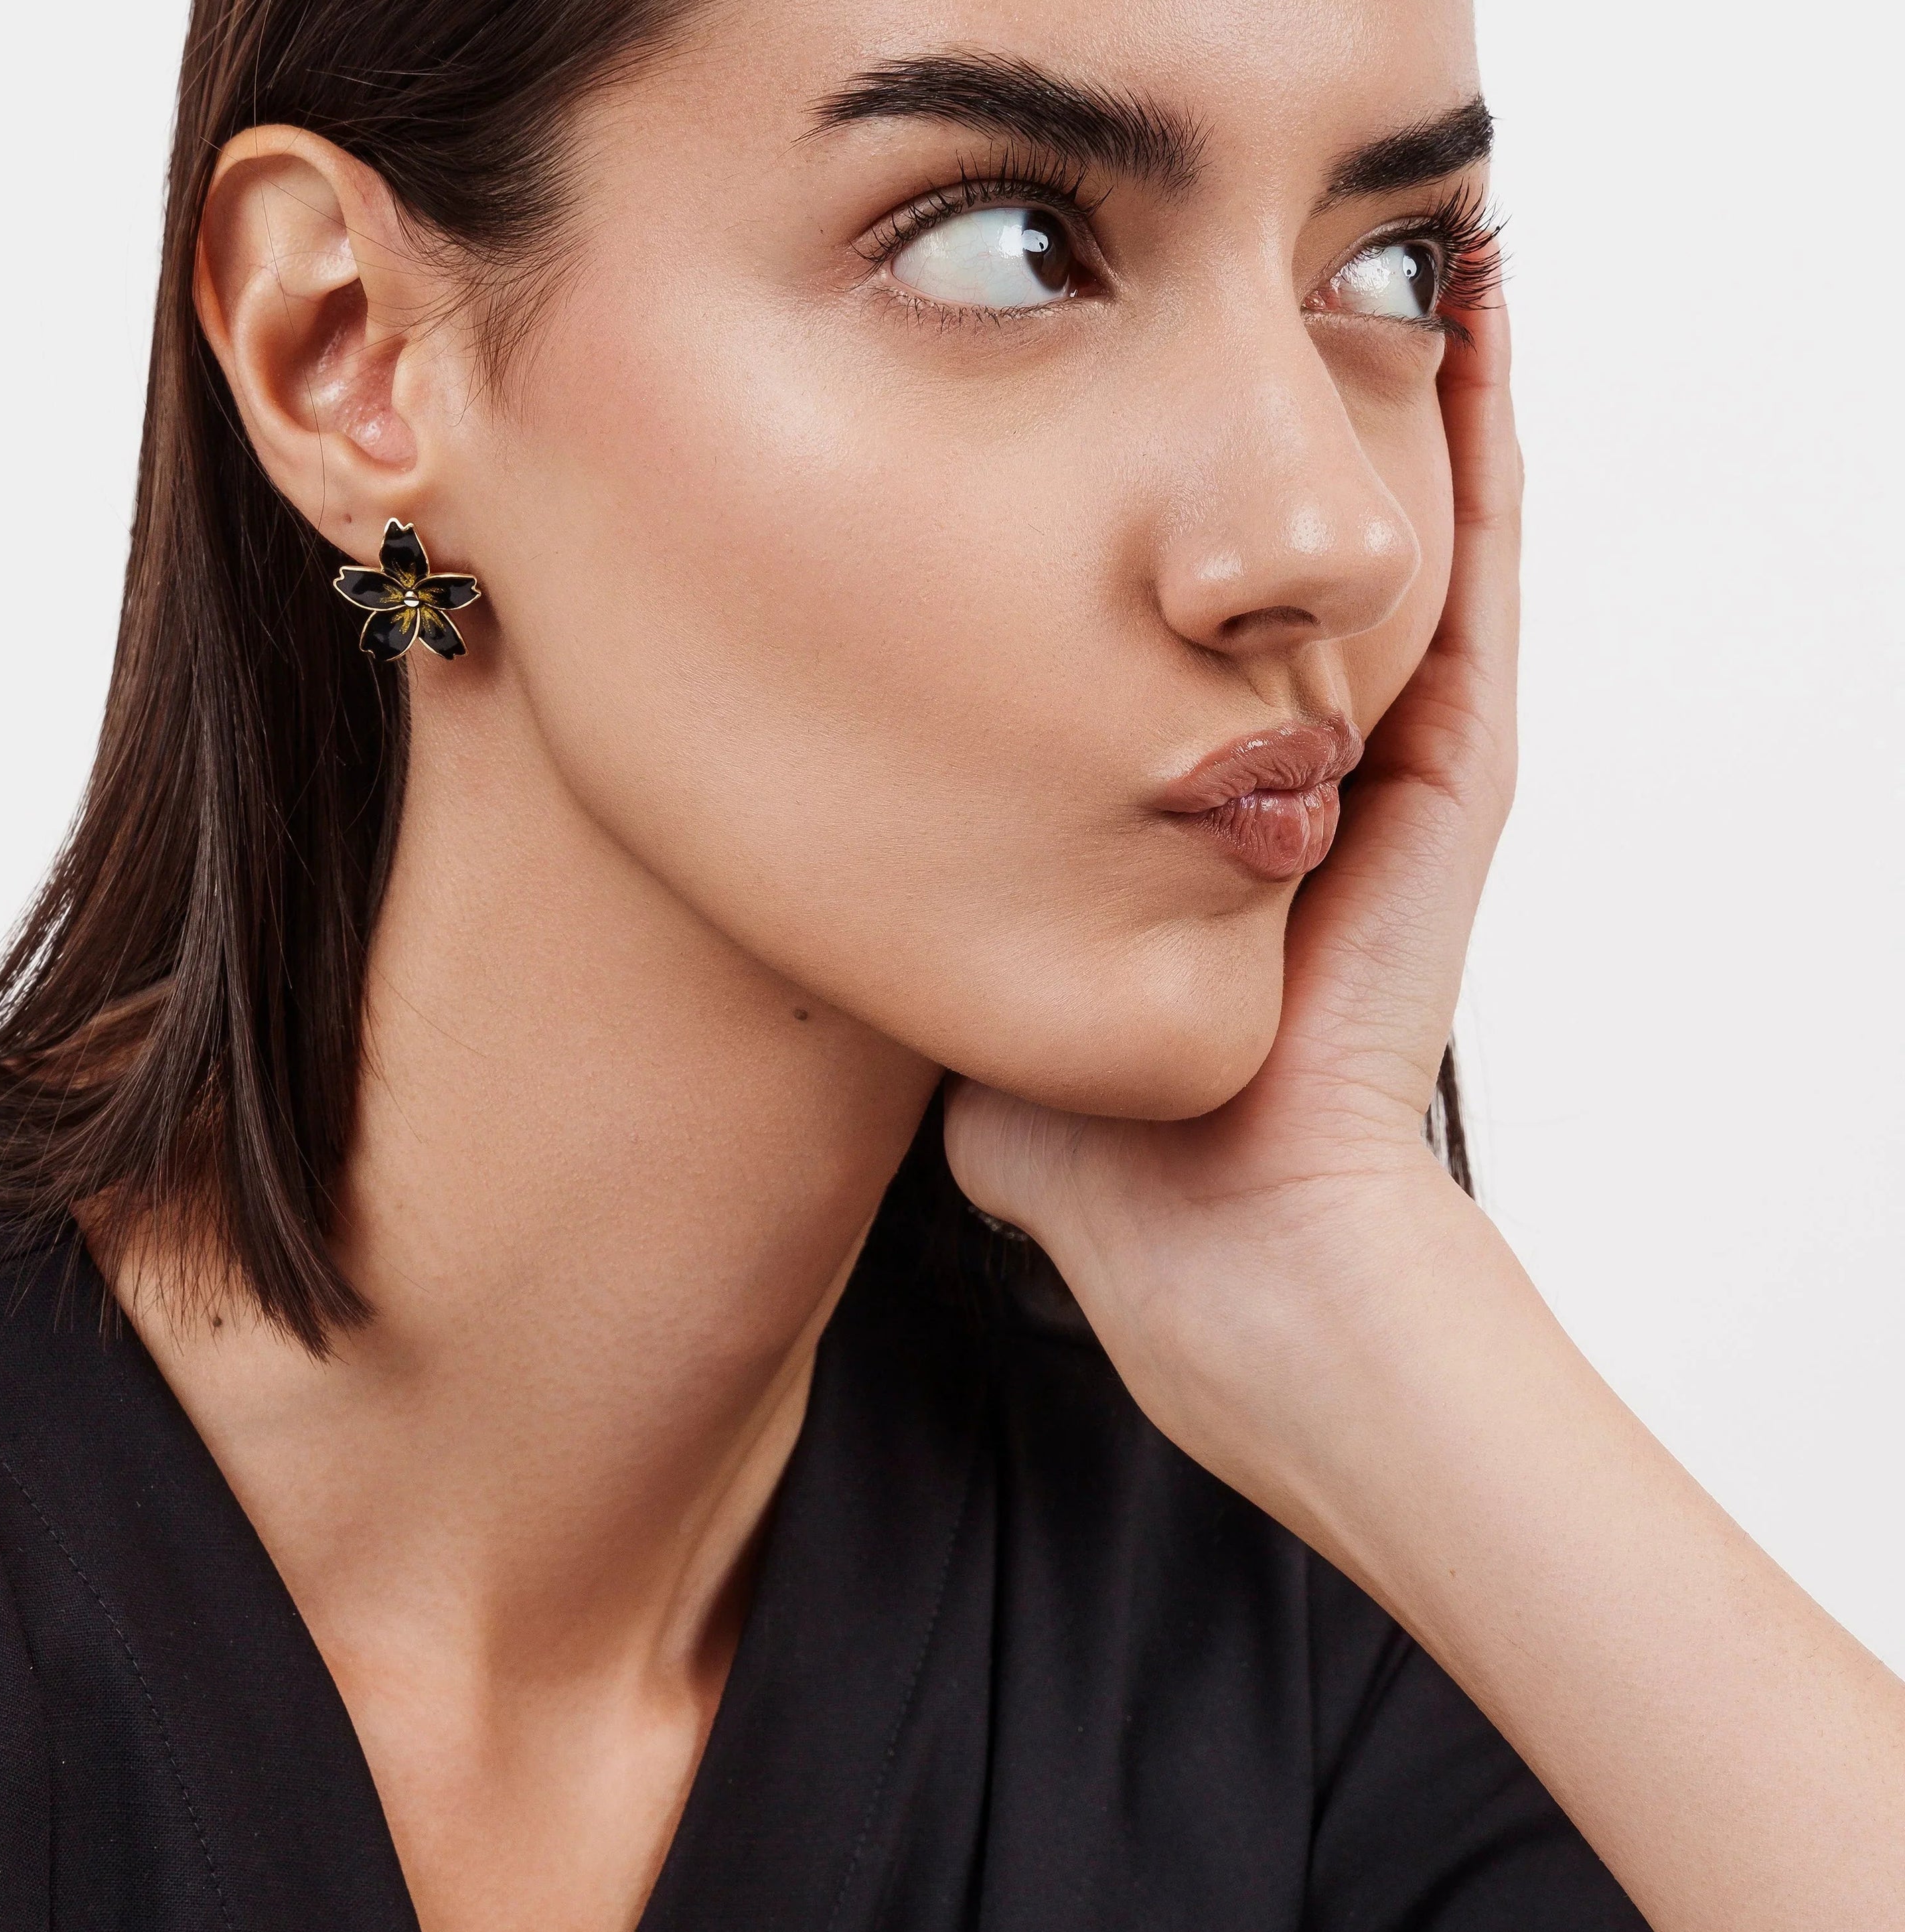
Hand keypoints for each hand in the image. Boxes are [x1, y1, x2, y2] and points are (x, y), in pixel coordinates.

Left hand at [944, 293, 1522, 1482]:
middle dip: (1253, 474)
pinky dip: (1484, 472)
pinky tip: (1472, 340)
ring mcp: (1387, 791)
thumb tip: (837, 931)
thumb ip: (930, 960)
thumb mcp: (987, 1028)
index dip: (1136, 567)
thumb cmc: (1112, 1185)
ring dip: (1384, 431)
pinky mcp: (1449, 797)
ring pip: (1401, 562)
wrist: (1224, 1257)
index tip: (1071, 471)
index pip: (1177, 668)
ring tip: (1353, 285)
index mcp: (1206, 843)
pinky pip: (1481, 601)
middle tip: (1219, 331)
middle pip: (1289, 593)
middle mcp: (1304, 799)